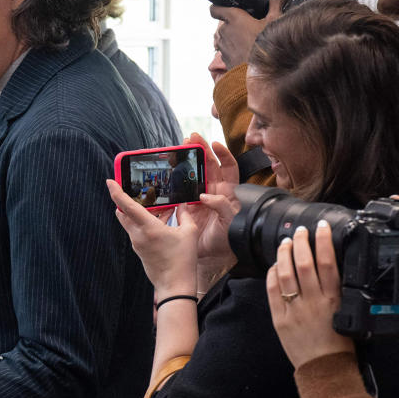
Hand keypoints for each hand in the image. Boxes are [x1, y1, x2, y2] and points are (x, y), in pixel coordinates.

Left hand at [105, 178, 199, 297]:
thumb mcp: (189, 233)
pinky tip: (162, 221)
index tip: (110, 181)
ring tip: (157, 206)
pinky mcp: (140, 250)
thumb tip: (182, 205)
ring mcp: (137, 244)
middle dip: (126, 201)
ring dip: (138, 212)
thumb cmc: (182, 260)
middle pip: (123, 213)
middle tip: (136, 191)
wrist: (174, 285)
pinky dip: (145, 223)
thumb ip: (185, 215)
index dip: (117, 192)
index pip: (127, 206)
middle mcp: (138, 235)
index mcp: (148, 228)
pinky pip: (137, 231)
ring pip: (130, 222)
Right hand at [182, 133, 239, 272]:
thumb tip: (207, 196)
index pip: (228, 168)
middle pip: (208, 166)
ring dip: (186, 162)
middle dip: (200, 151)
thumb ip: (222, 207)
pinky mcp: (187, 206)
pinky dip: (174, 181)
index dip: (223, 155)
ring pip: (193, 175)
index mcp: (228, 194)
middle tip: (191, 139)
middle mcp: (214, 193)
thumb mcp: (230, 223)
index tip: (215, 144)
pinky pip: (181, 190)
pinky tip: (168, 173)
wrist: (211, 258)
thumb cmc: (226, 241)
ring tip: (179, 150)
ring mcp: (199, 199)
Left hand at [210, 0, 287, 68]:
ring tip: (246, 37)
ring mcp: (222, 45)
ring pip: (222, 36)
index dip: (217, 6)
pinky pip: (224, 49)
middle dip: (230, 22)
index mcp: (233, 18)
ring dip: (230, 36)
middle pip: (221, 23)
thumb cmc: (266, 45)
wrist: (259, 74)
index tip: (224, 6)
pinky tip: (244, 49)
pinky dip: (231, 48)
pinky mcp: (224, 58)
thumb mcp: (274, 19)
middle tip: (246, 23)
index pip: (215, 9)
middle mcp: (224, 31)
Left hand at [265, 223, 353, 367]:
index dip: (324, 241)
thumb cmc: (340, 344)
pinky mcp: (280, 320)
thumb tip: (331, 269)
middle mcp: (314, 302)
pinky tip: (274, 266)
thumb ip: (338, 293)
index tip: (322, 227)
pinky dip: (272, 276)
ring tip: (285, 242)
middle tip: (300, 231)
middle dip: (301, 242)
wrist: (326, 369)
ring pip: (286, 274)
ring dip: (284, 254)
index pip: (329, 263)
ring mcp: (295, 310)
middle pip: (304, 263)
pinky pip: (272, 292)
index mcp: (334, 300)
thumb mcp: (347, 313)